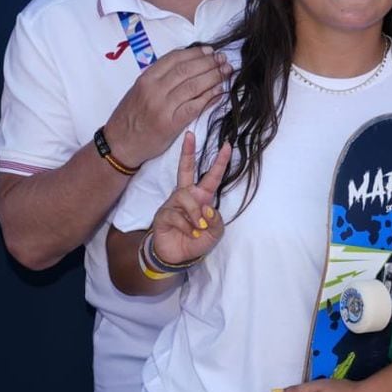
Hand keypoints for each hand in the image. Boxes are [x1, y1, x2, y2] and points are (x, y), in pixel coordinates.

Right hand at [104, 46, 231, 166]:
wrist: (119, 144)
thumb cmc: (131, 117)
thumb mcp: (138, 91)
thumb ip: (159, 78)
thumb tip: (187, 64)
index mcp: (146, 79)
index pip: (174, 58)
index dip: (195, 53)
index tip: (209, 50)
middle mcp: (153, 90)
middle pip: (186, 70)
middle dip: (208, 62)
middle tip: (222, 59)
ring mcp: (162, 107)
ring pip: (193, 86)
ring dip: (213, 77)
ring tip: (225, 72)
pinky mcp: (171, 124)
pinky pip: (194, 106)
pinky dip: (209, 97)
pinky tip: (220, 91)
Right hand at [147, 133, 231, 266]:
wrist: (176, 257)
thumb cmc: (196, 241)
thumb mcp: (214, 233)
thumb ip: (216, 221)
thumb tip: (207, 208)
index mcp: (202, 196)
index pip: (211, 176)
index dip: (220, 161)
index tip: (228, 145)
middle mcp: (186, 195)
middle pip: (186, 168)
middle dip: (188, 151)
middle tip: (190, 135)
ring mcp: (173, 203)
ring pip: (185, 196)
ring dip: (194, 213)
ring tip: (199, 227)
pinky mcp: (163, 214)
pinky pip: (176, 214)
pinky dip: (186, 226)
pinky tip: (189, 233)